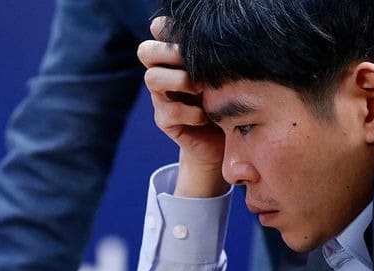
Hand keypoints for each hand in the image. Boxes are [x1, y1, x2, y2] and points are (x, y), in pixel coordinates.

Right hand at [138, 16, 227, 197]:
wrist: (222, 138)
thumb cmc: (227, 97)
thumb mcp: (222, 72)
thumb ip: (212, 55)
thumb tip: (215, 40)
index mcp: (174, 56)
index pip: (158, 30)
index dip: (170, 30)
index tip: (196, 40)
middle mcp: (163, 73)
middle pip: (146, 51)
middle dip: (170, 52)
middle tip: (195, 62)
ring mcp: (160, 98)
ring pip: (152, 78)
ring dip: (180, 80)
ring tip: (202, 89)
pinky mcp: (165, 121)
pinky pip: (171, 112)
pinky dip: (193, 113)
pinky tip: (207, 116)